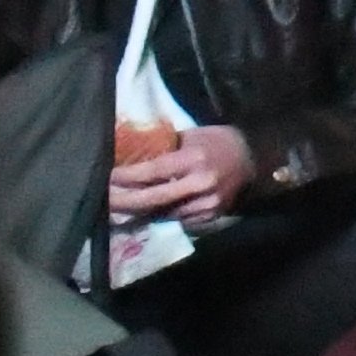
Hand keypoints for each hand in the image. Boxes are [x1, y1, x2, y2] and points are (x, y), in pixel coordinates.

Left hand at [110, 123, 259, 222]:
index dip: (126, 177)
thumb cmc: (217, 141)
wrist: (253, 159)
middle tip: (103, 201)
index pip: (151, 171)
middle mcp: (199, 184)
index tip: (106, 177)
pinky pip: (177, 220)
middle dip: (124, 202)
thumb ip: (165, 148)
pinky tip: (145, 213)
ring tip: (118, 209)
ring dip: (139, 211)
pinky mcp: (209, 216)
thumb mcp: (191, 135)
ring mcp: (206, 204)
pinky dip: (160, 216)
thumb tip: (131, 153)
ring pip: (163, 213)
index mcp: (193, 159)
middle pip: (152, 199)